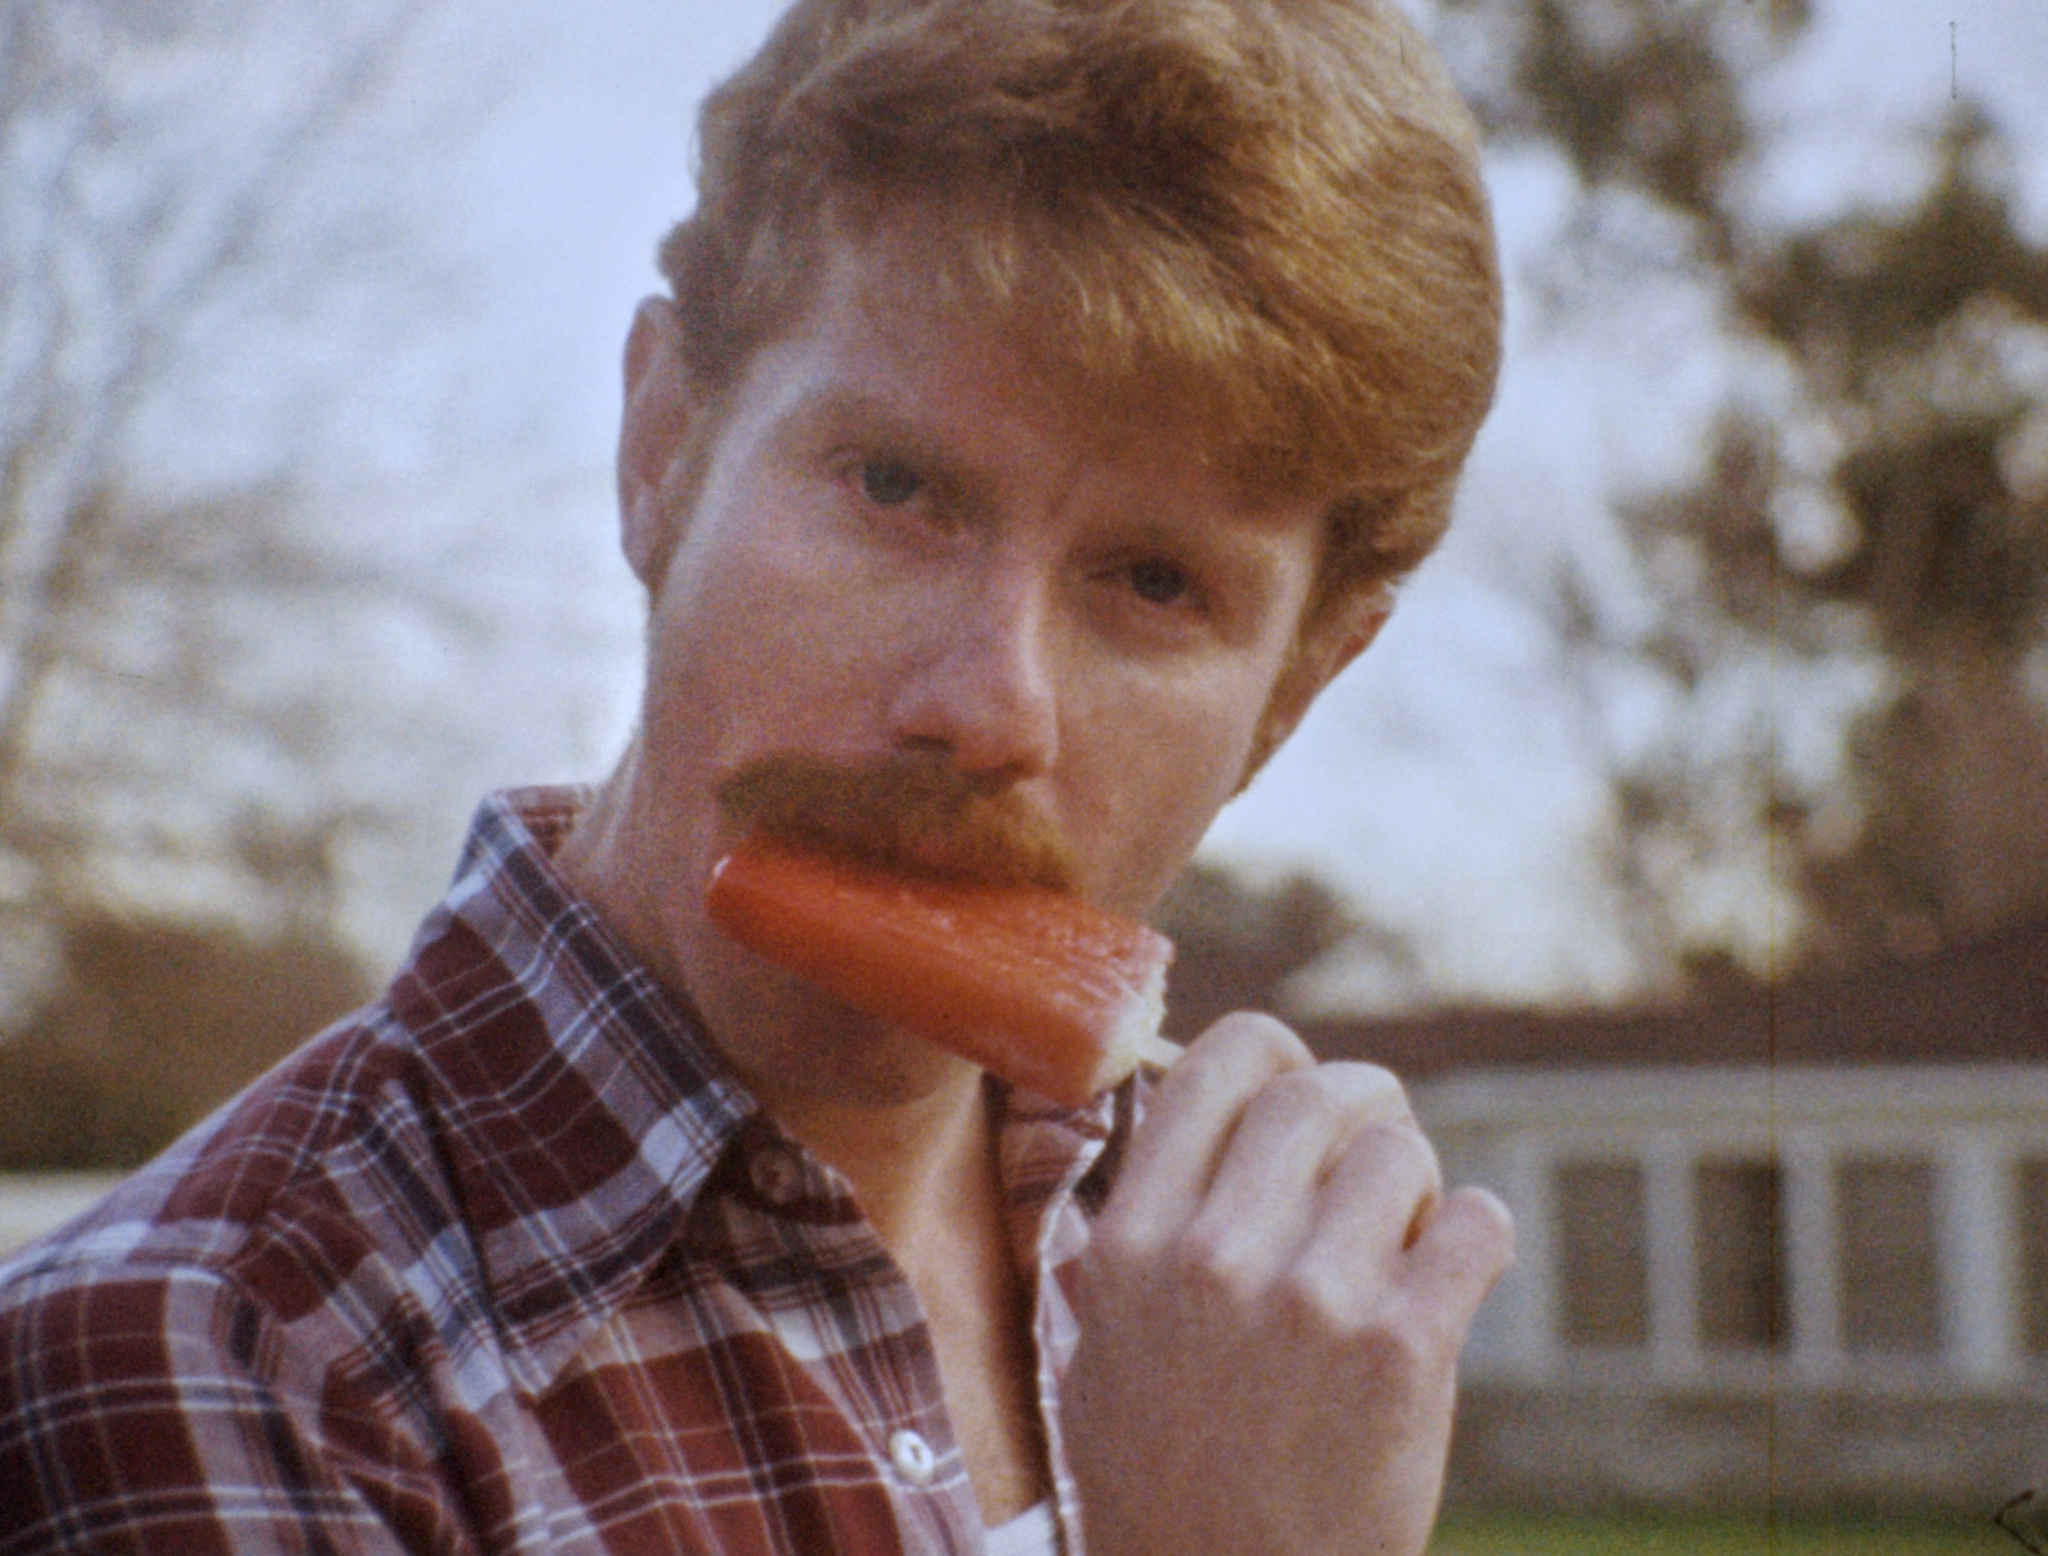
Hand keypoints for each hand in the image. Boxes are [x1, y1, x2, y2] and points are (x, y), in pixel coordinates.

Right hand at [1061, 1014, 1512, 1555]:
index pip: (1220, 1064)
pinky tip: (1455, 1267)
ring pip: (1401, 1153)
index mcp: (1133, 1242)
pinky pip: (1475, 1226)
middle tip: (1375, 1148)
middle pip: (1319, 1092)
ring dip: (1417, 1182)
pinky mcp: (1403, 1352)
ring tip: (1405, 1236)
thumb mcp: (1100, 1354)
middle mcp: (1215, 1255)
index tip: (1295, 1084)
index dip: (1275, 1055)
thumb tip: (1180, 1132)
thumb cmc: (1162, 1486)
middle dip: (1365, 1104)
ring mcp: (1311, 1301)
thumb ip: (1134, 1240)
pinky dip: (1477, 1232)